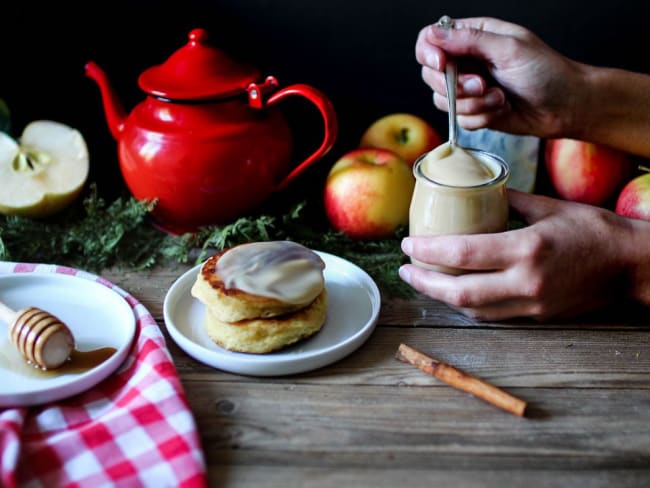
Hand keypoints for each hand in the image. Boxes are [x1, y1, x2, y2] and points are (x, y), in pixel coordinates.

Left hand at [399, 189, 639, 320]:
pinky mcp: (537, 317)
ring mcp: (532, 305)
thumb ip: (509, 201)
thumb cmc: (594, 230)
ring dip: (442, 297)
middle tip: (405, 270)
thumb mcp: (550, 206)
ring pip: (473, 310)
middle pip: (459, 292)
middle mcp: (526, 282)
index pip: (462, 253)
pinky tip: (454, 293)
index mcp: (527, 248)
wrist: (631, 266)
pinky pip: (492, 316)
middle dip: (424, 282)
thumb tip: (478, 192)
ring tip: (422, 280)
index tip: (407, 244)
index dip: (427, 250)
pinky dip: (468, 306)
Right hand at [415, 16, 582, 138]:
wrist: (565, 107)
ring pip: (443, 100)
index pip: (430, 39)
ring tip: (500, 97)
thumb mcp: (509, 48)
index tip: (441, 64)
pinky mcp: (474, 111)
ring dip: (473, 104)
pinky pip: (459, 119)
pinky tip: (502, 109)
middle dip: (455, 86)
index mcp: (473, 36)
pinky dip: (481, 117)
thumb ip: (469, 40)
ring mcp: (468, 88)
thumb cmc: (547, 72)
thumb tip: (434, 34)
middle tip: (482, 85)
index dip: (429, 53)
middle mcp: (466, 61)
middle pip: (431, 74)